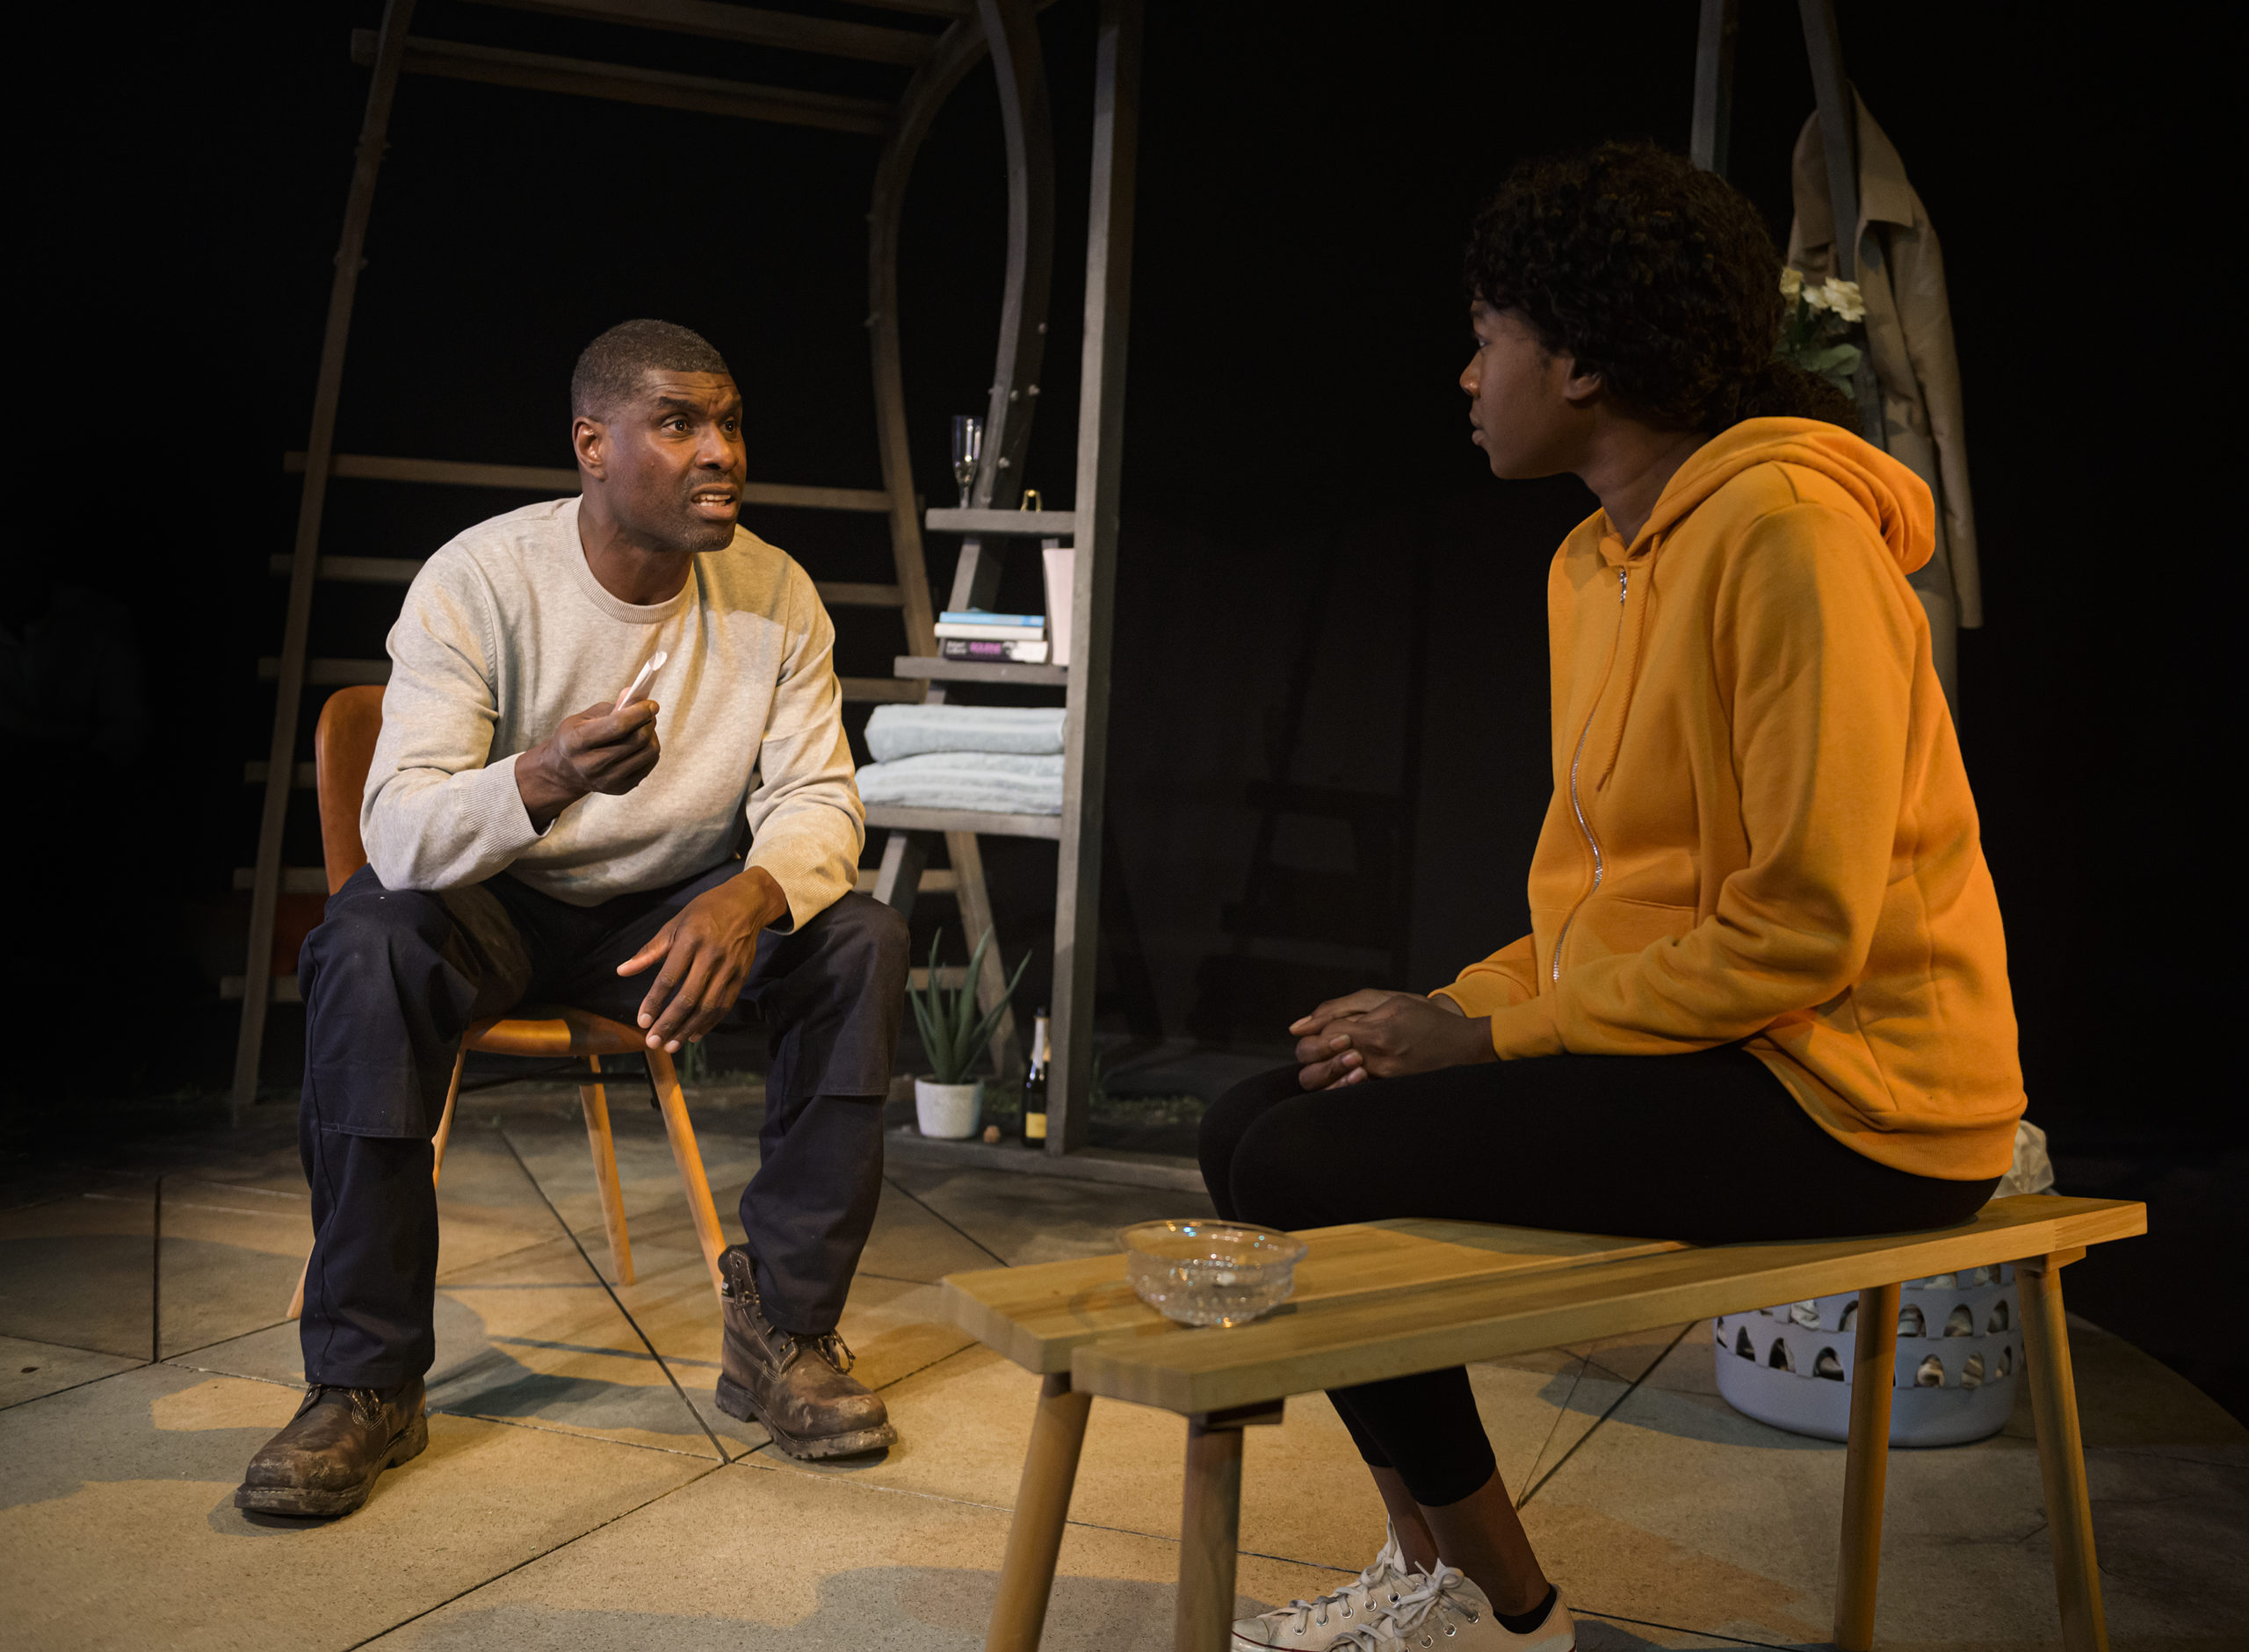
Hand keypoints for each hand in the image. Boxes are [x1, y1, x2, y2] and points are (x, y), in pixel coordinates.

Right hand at [517, 699, 661, 828]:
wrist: (563, 772)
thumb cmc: (575, 738)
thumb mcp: (584, 718)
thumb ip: (611, 707)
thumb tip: (637, 695)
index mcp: (577, 741)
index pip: (617, 725)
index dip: (639, 712)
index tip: (651, 704)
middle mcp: (591, 764)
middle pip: (637, 740)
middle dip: (648, 721)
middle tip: (649, 712)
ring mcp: (607, 779)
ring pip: (648, 753)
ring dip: (652, 735)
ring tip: (644, 727)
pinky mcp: (620, 788)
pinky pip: (648, 765)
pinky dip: (649, 750)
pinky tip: (641, 744)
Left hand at [615, 868, 786, 1052]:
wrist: (747, 903)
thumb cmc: (704, 912)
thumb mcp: (674, 924)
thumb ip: (649, 951)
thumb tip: (622, 971)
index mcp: (691, 940)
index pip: (669, 978)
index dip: (654, 1002)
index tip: (642, 1021)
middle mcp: (711, 956)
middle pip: (688, 997)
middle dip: (669, 1023)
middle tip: (653, 1042)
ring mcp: (729, 968)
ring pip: (708, 1006)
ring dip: (688, 1029)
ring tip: (671, 1045)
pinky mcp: (741, 976)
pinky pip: (724, 1005)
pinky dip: (709, 1023)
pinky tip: (694, 1035)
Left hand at [1290, 988, 1493, 1089]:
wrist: (1465, 1048)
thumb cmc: (1427, 1020)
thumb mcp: (1390, 1001)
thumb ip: (1345, 1008)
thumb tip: (1301, 1024)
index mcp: (1376, 1034)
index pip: (1324, 1036)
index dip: (1318, 1032)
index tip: (1328, 1029)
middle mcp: (1375, 1061)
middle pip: (1317, 1068)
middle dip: (1312, 1056)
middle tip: (1326, 1047)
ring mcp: (1381, 1082)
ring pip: (1328, 1088)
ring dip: (1325, 1074)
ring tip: (1340, 1059)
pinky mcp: (1387, 1093)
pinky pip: (1350, 1097)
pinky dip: (1340, 1086)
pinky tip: (1349, 1074)